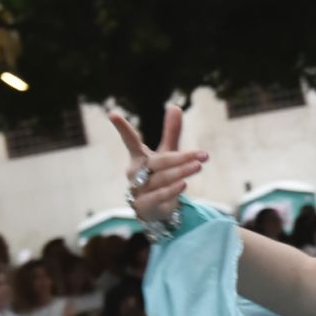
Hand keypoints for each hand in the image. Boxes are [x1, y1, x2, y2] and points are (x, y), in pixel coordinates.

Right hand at [109, 106, 208, 225]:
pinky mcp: (146, 205)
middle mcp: (136, 172)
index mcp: (138, 157)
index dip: (122, 128)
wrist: (154, 209)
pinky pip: (159, 196)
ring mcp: (139, 189)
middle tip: (203, 155)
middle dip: (181, 158)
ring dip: (181, 172)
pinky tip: (184, 184)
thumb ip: (171, 133)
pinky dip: (171, 190)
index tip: (111, 113)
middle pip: (158, 162)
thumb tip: (174, 106)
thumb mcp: (166, 154)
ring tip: (198, 166)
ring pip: (162, 179)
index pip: (130, 141)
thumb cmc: (159, 176)